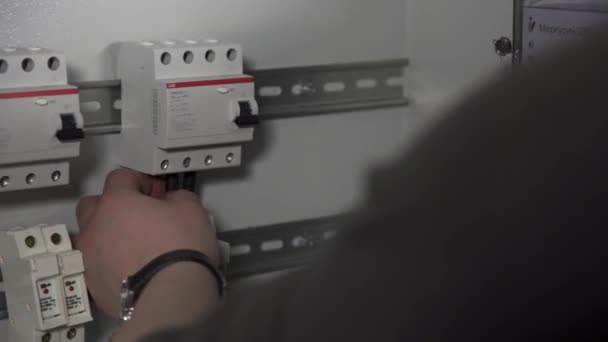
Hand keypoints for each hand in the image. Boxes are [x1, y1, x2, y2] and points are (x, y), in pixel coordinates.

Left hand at [75, 168, 219, 319]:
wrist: (173, 295)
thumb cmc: (180, 250)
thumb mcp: (191, 209)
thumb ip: (177, 197)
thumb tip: (172, 202)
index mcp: (116, 203)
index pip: (120, 177)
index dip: (141, 180)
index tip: (156, 191)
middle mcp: (95, 228)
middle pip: (94, 205)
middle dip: (114, 206)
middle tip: (139, 215)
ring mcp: (90, 258)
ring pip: (91, 238)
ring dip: (108, 236)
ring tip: (134, 246)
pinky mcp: (94, 286)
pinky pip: (97, 266)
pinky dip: (111, 264)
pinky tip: (133, 270)